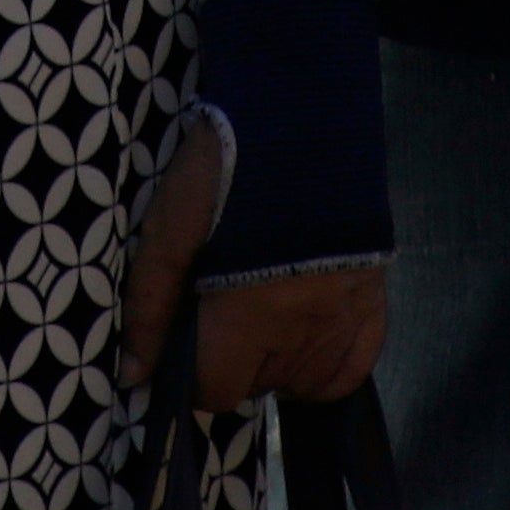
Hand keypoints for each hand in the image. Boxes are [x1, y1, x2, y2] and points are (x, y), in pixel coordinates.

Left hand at [114, 122, 389, 411]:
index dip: (192, 366)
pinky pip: (350, 371)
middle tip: (224, 302)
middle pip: (255, 386)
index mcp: (247, 315)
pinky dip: (325, 362)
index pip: (214, 390)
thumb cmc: (226, 170)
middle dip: (231, 356)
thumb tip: (134, 376)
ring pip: (301, 383)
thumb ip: (150, 305)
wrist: (303, 118)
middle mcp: (303, 331)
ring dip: (276, 360)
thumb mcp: (170, 228)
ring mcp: (345, 320)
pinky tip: (304, 328)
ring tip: (263, 305)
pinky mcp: (374, 304)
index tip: (189, 329)